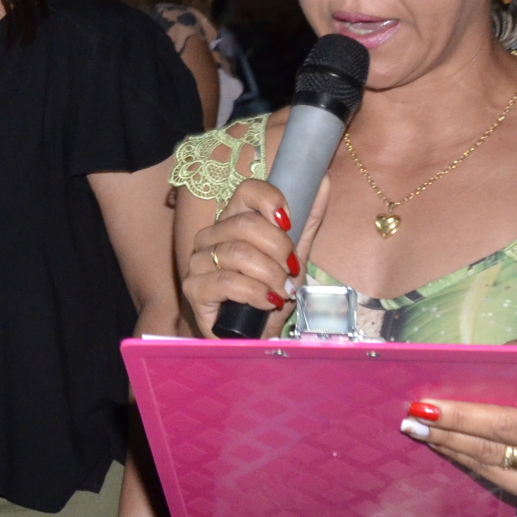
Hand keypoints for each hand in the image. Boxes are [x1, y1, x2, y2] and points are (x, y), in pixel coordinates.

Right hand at [180, 174, 328, 333]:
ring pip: (238, 254)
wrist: (253, 335)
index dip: (271, 200)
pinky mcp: (193, 288)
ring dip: (270, 276)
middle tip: (290, 272)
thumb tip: (322, 181)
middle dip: (279, 250)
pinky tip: (266, 302)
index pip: (247, 191)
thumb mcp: (294, 257)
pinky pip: (227, 281)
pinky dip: (255, 293)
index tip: (289, 222)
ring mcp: (198, 262)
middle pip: (246, 224)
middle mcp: (211, 236)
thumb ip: (307, 221)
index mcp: (234, 220)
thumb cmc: (269, 293)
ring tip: (282, 292)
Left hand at [404, 337, 516, 500]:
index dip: (501, 376)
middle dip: (455, 417)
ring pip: (490, 453)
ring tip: (415, 426)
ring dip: (447, 439)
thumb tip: (489, 358)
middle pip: (503, 425)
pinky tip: (436, 443)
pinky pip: (488, 472)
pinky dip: (458, 456)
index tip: (456, 374)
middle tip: (419, 409)